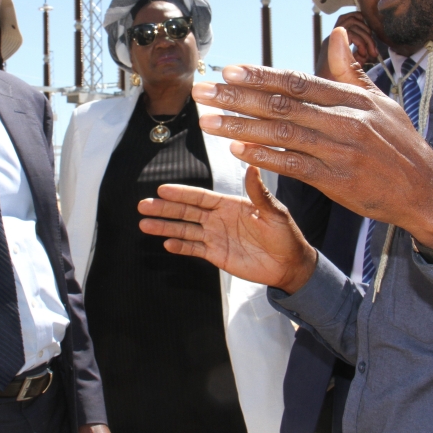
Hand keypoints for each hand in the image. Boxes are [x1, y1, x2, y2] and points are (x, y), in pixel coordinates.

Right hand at [139, 166, 316, 293]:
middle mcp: (219, 218)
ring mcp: (216, 237)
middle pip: (186, 212)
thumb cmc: (286, 236)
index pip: (201, 197)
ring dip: (165, 227)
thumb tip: (251, 167)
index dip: (182, 193)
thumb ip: (259, 193)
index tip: (162, 190)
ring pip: (185, 230)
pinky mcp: (216, 255)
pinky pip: (194, 249)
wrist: (290, 265)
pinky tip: (165, 243)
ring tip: (144, 224)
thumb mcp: (275, 213)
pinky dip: (179, 246)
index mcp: (230, 204)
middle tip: (143, 205)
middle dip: (165, 208)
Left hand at [192, 28, 432, 248]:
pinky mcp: (337, 180)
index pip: (297, 81)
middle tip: (203, 91)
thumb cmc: (402, 146)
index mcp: (351, 99)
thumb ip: (352, 71)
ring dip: (240, 126)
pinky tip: (238, 150)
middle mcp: (343, 120)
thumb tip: (337, 35)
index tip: (229, 71)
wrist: (428, 192)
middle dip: (236, 97)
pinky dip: (264, 156)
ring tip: (208, 121)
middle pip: (281, 104)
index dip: (260, 75)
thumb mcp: (382, 102)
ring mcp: (339, 150)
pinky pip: (293, 165)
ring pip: (281, 133)